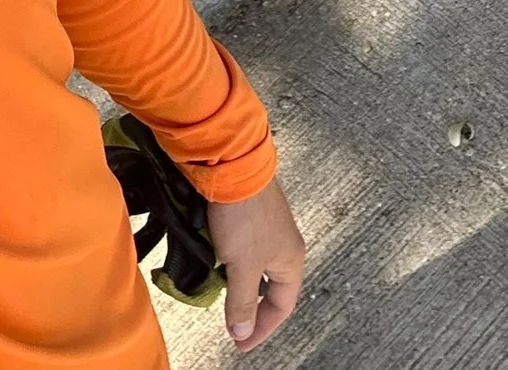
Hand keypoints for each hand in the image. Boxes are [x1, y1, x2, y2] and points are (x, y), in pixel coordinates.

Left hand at [206, 177, 304, 352]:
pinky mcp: (251, 213)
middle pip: (270, 287)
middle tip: (230, 321)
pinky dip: (231, 259)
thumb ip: (242, 302)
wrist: (231, 165)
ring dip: (239, 281)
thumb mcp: (241, 267)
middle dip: (251, 305)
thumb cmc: (244, 213)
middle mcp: (284, 243)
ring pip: (256, 265)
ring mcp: (268, 226)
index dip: (261, 328)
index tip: (241, 342)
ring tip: (220, 289)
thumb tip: (242, 332)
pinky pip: (244, 246)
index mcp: (290, 260)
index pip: (281, 306)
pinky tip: (216, 259)